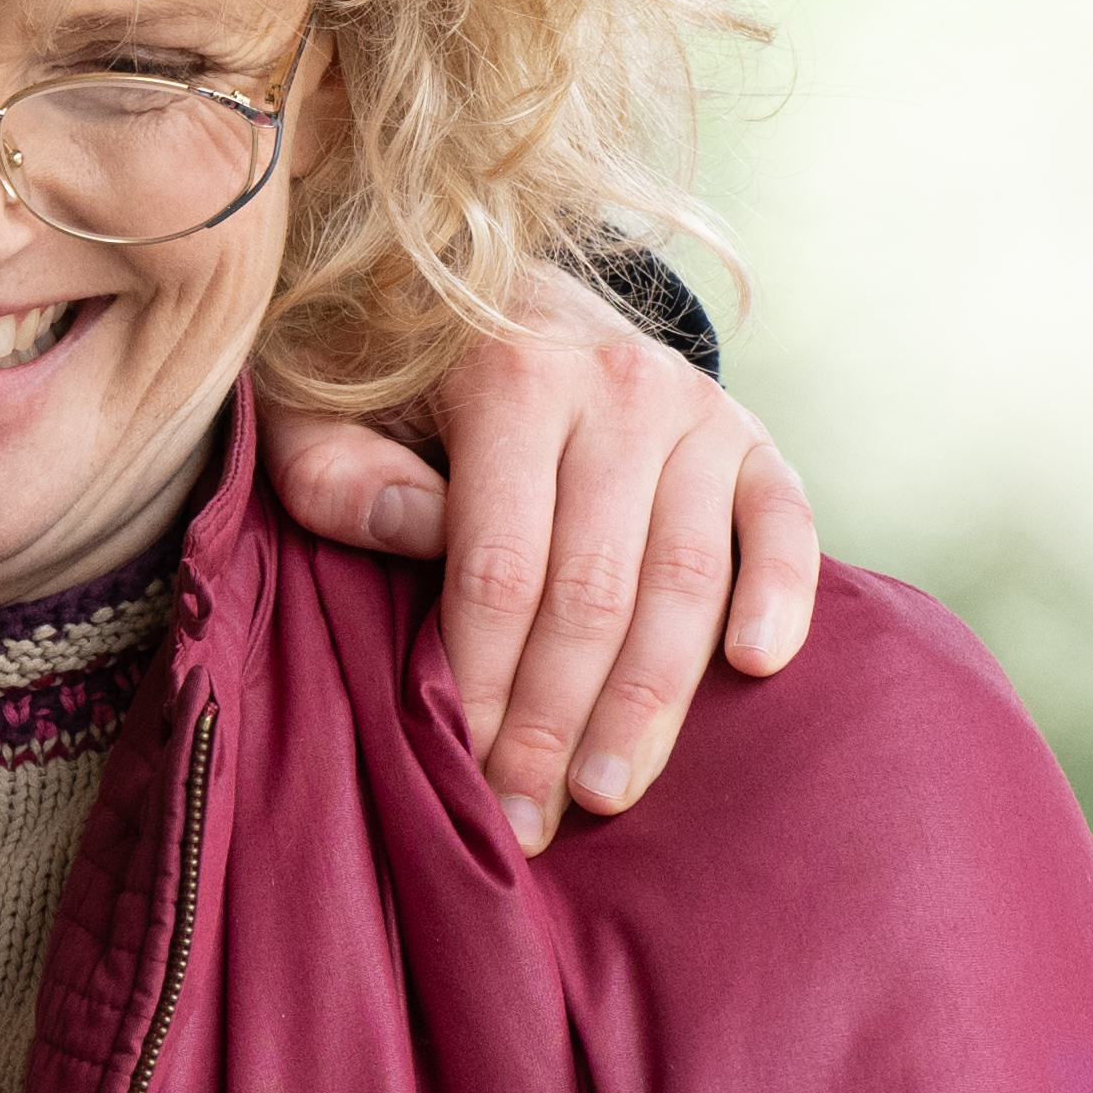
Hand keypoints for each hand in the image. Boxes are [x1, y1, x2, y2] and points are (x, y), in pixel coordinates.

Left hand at [260, 278, 819, 850]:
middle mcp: (616, 385)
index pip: (501, 571)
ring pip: (686, 580)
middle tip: (527, 821)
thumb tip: (420, 539)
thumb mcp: (310, 407)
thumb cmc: (379, 367)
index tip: (461, 773)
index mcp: (509, 377)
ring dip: (650, 702)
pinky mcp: (746, 431)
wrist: (480, 271)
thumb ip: (338, 478)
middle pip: (596, 592)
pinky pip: (782, 519)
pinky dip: (782, 592)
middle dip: (557, 722)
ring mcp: (694, 407)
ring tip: (609, 794)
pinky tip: (757, 669)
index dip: (484, 684)